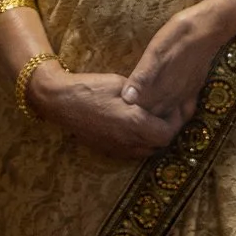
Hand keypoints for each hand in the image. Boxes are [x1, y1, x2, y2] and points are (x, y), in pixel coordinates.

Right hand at [32, 66, 181, 160]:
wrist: (60, 101)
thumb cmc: (91, 88)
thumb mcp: (121, 84)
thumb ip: (143, 95)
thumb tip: (157, 98)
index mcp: (134, 123)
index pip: (167, 133)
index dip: (176, 122)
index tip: (175, 108)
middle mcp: (128, 141)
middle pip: (160, 145)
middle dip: (167, 130)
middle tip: (166, 114)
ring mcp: (117, 149)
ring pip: (146, 151)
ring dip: (153, 138)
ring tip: (152, 120)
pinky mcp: (107, 150)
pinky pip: (132, 151)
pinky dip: (139, 142)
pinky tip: (134, 127)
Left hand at [122, 0, 235, 124]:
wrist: (206, 29)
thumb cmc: (176, 36)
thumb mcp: (155, 53)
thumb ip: (142, 78)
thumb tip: (127, 99)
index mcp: (159, 88)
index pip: (140, 111)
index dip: (129, 115)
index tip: (118, 113)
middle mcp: (172, 96)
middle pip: (153, 116)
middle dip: (140, 120)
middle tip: (126, 118)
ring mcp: (183, 94)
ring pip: (167, 114)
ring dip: (155, 118)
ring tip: (142, 118)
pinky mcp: (192, 89)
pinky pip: (183, 110)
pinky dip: (174, 115)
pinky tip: (168, 111)